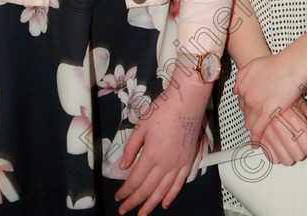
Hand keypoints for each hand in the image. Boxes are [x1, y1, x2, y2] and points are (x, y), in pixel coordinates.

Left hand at [115, 79, 209, 215]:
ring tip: (142, 214)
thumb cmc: (164, 109)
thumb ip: (130, 148)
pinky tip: (165, 203)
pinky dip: (171, 196)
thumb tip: (123, 165)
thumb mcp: (141, 126)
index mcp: (151, 155)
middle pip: (147, 189)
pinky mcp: (187, 161)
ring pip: (162, 191)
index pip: (135, 180)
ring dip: (151, 204)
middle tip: (124, 210)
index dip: (125, 192)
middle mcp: (165, 164)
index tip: (118, 197)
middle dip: (134, 202)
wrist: (186, 101)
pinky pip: (179, 184)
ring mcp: (178, 164)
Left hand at [234, 51, 306, 146]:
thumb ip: (242, 76)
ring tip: (255, 135)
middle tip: (254, 124)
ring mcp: (256, 105)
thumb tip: (235, 90)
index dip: (246, 108)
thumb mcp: (253, 65)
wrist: (290, 67)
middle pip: (245, 113)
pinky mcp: (267, 113)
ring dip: (252, 130)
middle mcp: (246, 96)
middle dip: (249, 119)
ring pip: (249, 123)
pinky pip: (257, 130)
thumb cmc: (276, 64)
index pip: (241, 101)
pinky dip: (256, 139)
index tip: (249, 112)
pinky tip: (256, 144)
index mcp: (243, 85)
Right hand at [258, 99, 306, 164]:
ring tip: (289, 144)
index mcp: (292, 118)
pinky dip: (276, 154)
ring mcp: (267, 134)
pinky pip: (272, 158)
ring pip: (286, 160)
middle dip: (301, 151)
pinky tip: (278, 144)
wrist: (262, 90)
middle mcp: (279, 127)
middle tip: (300, 143)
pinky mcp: (259, 138)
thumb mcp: (301, 104)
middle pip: (298, 156)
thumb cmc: (284, 96)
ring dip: (289, 154)